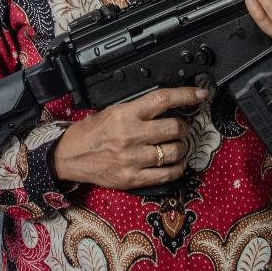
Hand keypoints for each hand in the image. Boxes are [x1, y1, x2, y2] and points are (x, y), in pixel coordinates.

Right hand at [51, 87, 205, 189]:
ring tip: (178, 146)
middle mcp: (131, 135)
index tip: (200, 94)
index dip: (186, 95)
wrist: (70, 156)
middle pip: (174, 128)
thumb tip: (167, 107)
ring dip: (182, 148)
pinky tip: (177, 163)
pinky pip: (166, 175)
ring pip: (174, 152)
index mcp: (127, 114)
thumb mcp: (113, 111)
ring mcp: (133, 158)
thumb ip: (138, 109)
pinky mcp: (133, 178)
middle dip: (183, 128)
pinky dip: (177, 168)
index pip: (163, 99)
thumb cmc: (91, 133)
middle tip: (181, 128)